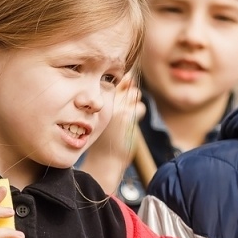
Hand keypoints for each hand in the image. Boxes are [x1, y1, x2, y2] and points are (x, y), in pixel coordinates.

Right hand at [79, 75, 144, 194]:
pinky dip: (138, 115)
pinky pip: (140, 107)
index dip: (122, 85)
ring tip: (125, 118)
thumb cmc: (105, 136)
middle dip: (130, 94)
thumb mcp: (107, 112)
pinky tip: (128, 124)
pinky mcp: (126, 115)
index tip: (120, 98)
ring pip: (135, 94)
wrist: (103, 159)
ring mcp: (116, 106)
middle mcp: (105, 99)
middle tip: (123, 111)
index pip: (116, 79)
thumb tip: (131, 79)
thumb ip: (117, 95)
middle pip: (128, 83)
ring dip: (135, 105)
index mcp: (97, 97)